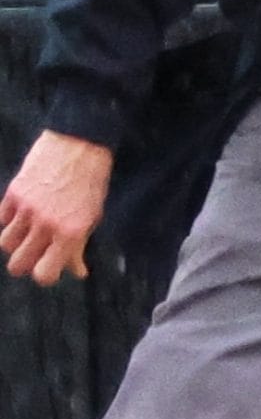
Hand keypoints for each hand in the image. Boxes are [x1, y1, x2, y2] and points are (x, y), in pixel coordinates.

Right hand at [0, 131, 113, 283]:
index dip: (45, 275)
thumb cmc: (91, 181)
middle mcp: (46, 224)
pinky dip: (7, 223)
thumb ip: (80, 245)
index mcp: (71, 233)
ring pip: (5, 245)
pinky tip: (19, 217)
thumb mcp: (93, 215)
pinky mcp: (13, 193)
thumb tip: (78, 272)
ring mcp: (27, 209)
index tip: (48, 267)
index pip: (44, 274)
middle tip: (35, 252)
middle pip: (18, 265)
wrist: (80, 143)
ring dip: (15, 243)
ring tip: (27, 232)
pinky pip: (0, 221)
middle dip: (25, 262)